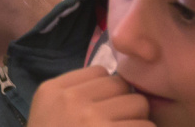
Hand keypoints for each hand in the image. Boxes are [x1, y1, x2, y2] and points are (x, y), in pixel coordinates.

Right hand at [28, 66, 152, 126]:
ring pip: (138, 105)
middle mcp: (71, 100)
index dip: (106, 91)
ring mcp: (91, 118)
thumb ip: (76, 95)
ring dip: (136, 122)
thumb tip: (119, 81)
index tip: (98, 111)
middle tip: (113, 126)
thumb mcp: (49, 114)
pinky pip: (144, 126)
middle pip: (121, 85)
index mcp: (53, 91)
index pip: (99, 72)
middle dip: (123, 104)